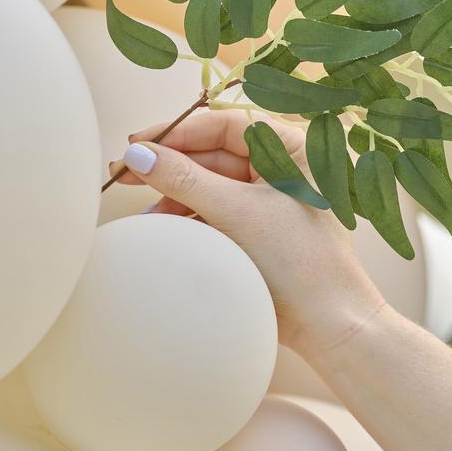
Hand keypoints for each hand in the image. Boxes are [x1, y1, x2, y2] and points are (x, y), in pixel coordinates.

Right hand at [109, 110, 386, 354]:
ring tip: (144, 210)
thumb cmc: (298, 260)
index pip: (226, 125)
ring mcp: (271, 199)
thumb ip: (183, 179)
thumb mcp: (235, 212)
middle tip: (124, 172)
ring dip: (176, 194)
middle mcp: (284, 167)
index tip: (137, 144)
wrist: (328, 325)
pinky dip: (190, 216)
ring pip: (212, 184)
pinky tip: (163, 225)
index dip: (178, 132)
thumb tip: (137, 153)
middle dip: (171, 165)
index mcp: (293, 148)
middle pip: (215, 153)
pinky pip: (217, 210)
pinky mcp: (259, 229)